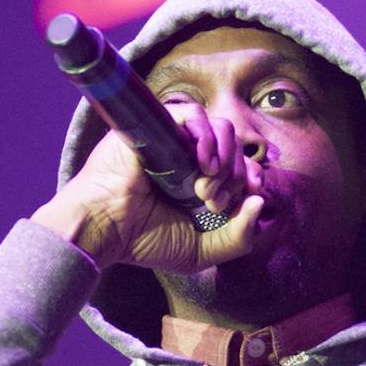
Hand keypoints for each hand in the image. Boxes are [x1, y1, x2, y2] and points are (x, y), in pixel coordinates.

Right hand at [35, 107, 269, 272]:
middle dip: (233, 178)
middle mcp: (191, 157)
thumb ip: (239, 237)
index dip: (252, 176)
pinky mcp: (158, 125)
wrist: (105, 227)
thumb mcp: (201, 251)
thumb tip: (260, 202)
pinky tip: (201, 163)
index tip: (249, 194)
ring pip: (221, 128)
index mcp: (201, 182)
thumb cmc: (144, 240)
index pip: (242, 165)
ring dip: (223, 159)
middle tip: (210, 204)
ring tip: (203, 188)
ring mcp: (175, 140)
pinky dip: (206, 136)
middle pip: (236, 148)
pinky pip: (193, 114)